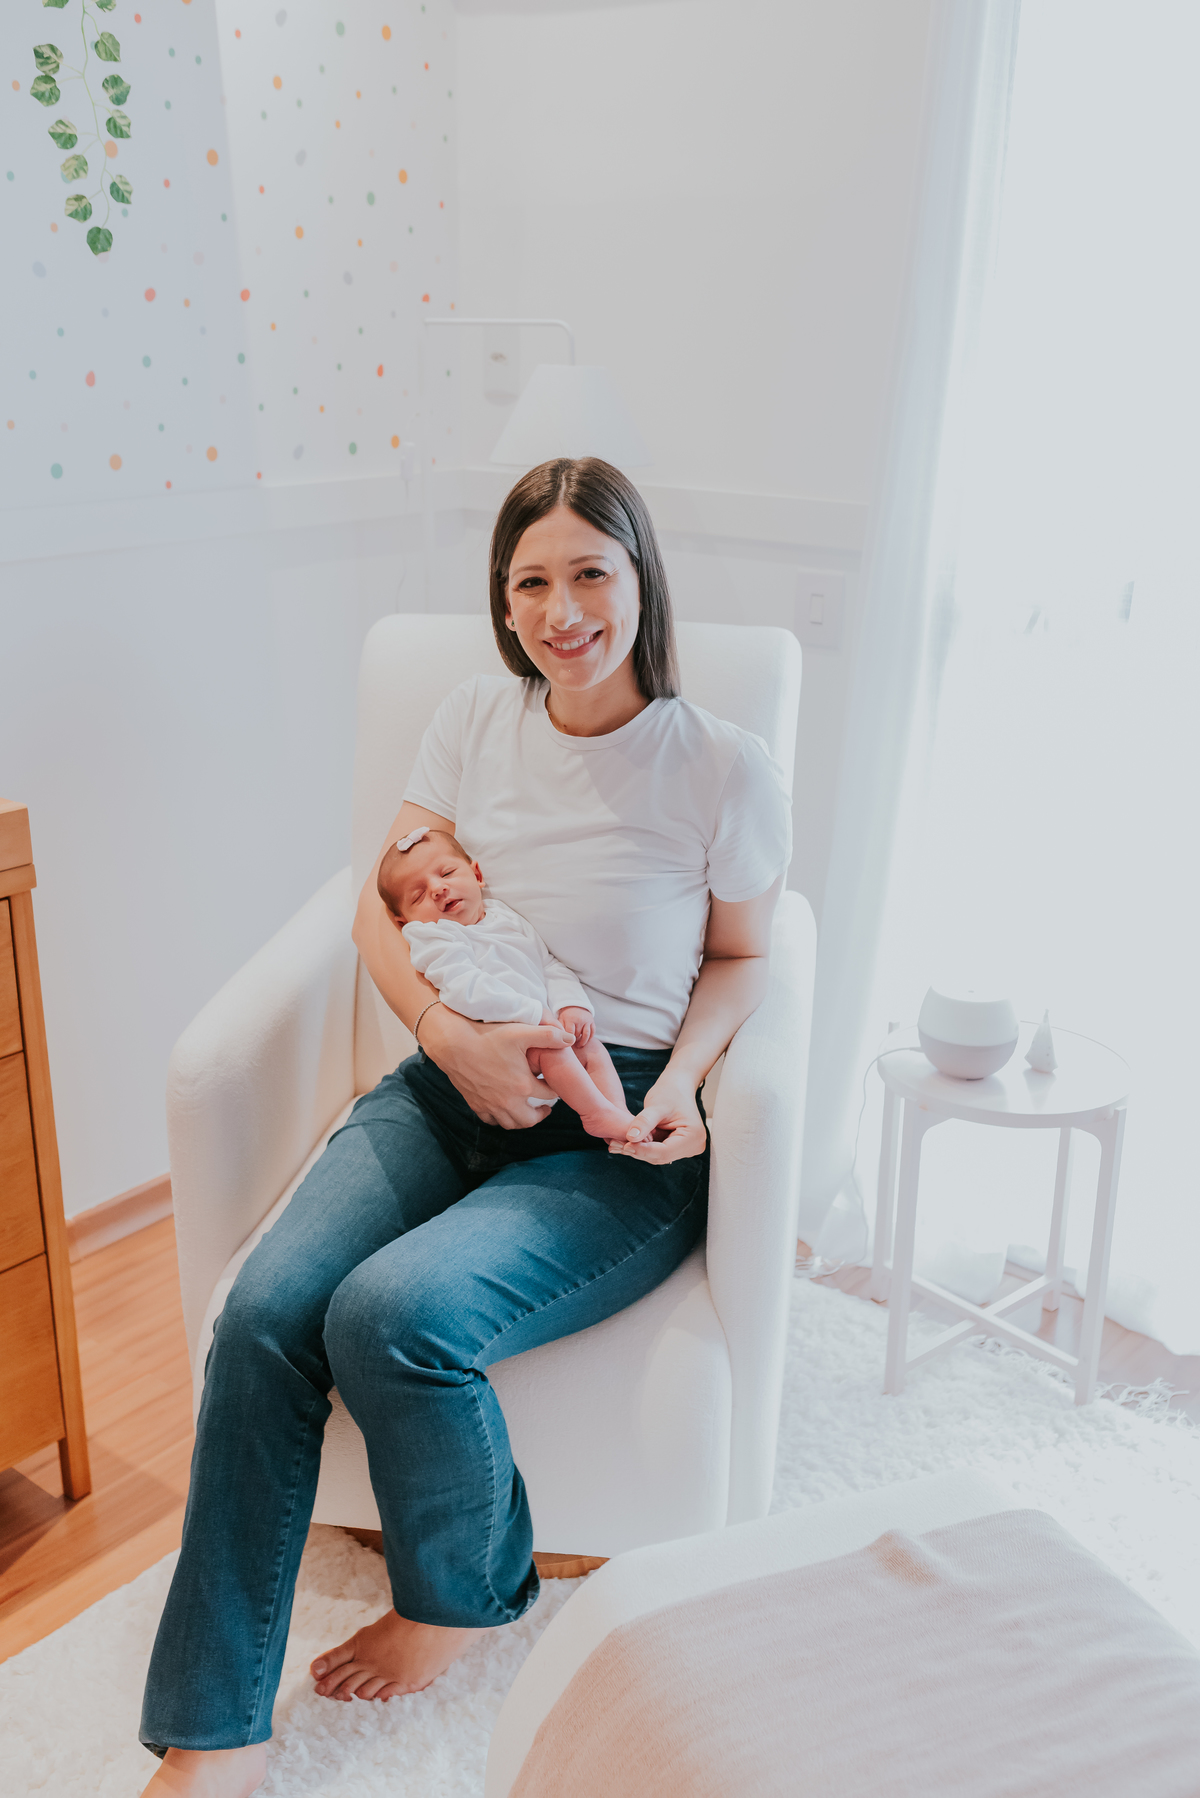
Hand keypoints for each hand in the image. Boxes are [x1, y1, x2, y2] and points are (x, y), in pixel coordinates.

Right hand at [420, 1006, 572, 1128]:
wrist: (453, 1043)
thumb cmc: (487, 1036)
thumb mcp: (521, 1032)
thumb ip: (549, 1036)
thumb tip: (570, 1040)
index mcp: (523, 1085)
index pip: (550, 1094)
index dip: (556, 1088)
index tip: (555, 1083)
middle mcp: (508, 1101)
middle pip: (531, 1119)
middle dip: (541, 1114)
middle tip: (546, 1105)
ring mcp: (490, 1106)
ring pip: (511, 1124)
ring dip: (522, 1119)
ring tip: (527, 1109)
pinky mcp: (476, 1105)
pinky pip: (491, 1121)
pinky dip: (500, 1118)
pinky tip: (504, 1108)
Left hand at [557, 1006, 593, 1046]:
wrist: (575, 1006)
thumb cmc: (566, 1016)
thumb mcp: (561, 1020)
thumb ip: (560, 1029)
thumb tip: (560, 1040)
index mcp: (570, 1019)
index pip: (570, 1033)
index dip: (568, 1040)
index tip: (566, 1042)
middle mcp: (580, 1019)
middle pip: (578, 1034)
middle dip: (574, 1040)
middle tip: (571, 1043)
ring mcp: (587, 1020)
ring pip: (586, 1035)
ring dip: (583, 1042)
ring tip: (579, 1045)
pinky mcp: (592, 1022)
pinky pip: (592, 1032)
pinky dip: (589, 1038)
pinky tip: (585, 1040)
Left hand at [608, 1066, 707, 1163]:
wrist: (677, 1086)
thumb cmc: (670, 1092)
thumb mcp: (657, 1105)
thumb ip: (644, 1122)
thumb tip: (630, 1138)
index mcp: (693, 1137)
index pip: (664, 1152)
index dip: (642, 1150)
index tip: (624, 1144)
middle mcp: (693, 1146)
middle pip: (660, 1156)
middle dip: (637, 1151)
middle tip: (614, 1144)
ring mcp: (686, 1148)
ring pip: (656, 1156)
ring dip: (637, 1150)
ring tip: (616, 1143)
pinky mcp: (677, 1147)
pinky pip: (657, 1151)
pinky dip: (642, 1147)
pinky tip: (625, 1142)